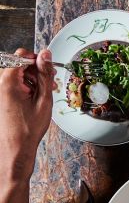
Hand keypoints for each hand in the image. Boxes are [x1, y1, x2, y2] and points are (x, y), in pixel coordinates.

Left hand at [0, 49, 55, 182]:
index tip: (47, 67)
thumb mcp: (43, 98)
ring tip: (44, 93)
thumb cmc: (28, 128)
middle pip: (17, 65)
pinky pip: (12, 86)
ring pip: (16, 76)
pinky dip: (25, 88)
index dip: (36, 59)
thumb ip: (44, 74)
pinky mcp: (0, 99)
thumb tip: (45, 55)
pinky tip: (35, 98)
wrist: (15, 148)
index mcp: (7, 82)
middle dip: (35, 71)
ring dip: (31, 80)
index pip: (19, 56)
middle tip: (50, 82)